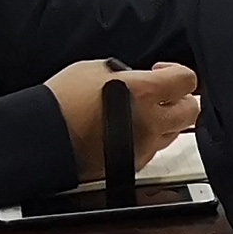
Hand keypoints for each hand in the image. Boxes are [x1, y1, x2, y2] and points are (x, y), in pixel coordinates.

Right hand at [45, 60, 199, 181]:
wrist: (41, 138)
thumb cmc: (60, 102)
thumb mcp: (94, 69)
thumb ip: (126, 72)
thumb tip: (140, 77)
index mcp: (144, 92)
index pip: (187, 80)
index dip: (178, 73)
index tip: (164, 73)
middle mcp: (150, 121)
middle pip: (191, 110)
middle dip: (180, 99)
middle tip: (163, 94)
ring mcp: (143, 146)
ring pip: (175, 132)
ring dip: (166, 120)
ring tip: (143, 112)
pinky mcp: (133, 164)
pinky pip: (153, 149)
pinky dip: (148, 138)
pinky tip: (129, 130)